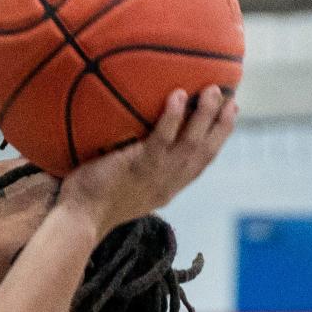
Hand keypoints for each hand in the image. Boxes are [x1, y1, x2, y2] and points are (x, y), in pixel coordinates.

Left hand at [58, 84, 237, 233]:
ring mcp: (155, 175)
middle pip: (205, 152)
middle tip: (230, 99)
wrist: (80, 220)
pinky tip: (178, 95)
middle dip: (221, 125)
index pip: (200, 164)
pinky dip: (171, 117)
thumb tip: (135, 143)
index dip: (218, 140)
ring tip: (211, 91)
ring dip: (204, 116)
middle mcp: (167, 184)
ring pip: (190, 144)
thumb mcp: (125, 189)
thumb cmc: (93, 203)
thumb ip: (138, 171)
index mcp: (167, 190)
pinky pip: (160, 139)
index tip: (230, 116)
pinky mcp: (138, 166)